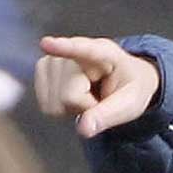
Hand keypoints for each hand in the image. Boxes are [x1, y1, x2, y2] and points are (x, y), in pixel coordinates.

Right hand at [35, 36, 161, 138]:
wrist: (121, 79)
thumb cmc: (128, 88)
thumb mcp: (130, 104)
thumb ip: (109, 115)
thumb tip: (83, 129)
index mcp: (104, 52)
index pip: (82, 50)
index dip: (63, 47)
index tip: (46, 44)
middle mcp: (73, 49)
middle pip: (68, 97)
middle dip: (85, 107)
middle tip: (99, 99)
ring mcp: (54, 58)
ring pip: (54, 103)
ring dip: (72, 108)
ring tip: (88, 95)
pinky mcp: (42, 68)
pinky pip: (46, 105)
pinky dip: (62, 108)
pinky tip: (75, 96)